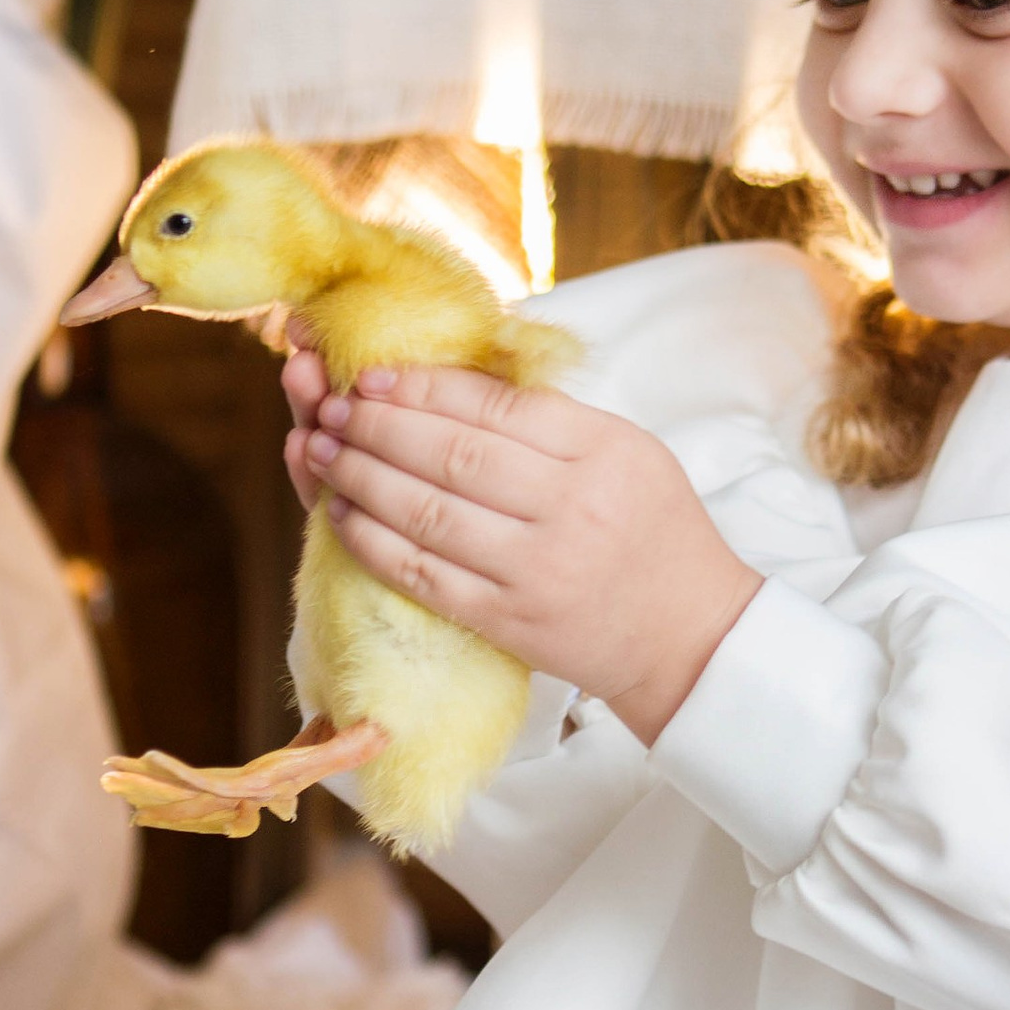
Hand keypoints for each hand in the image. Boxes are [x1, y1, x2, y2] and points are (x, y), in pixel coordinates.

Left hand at [279, 340, 760, 744]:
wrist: (688, 636)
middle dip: (377, 426)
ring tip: (321, 448)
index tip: (373, 374)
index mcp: (599, 452)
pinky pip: (424, 575)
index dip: (423, 387)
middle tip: (332, 407)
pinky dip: (373, 541)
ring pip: (427, 512)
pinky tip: (341, 512)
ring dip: (361, 476)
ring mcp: (535, 570)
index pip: (494, 407)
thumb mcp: (628, 450)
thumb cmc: (655, 530)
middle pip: (451, 454)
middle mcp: (568, 508)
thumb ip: (552, 416)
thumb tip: (457, 375)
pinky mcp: (508, 621)